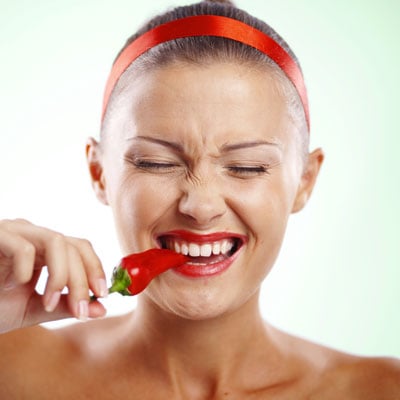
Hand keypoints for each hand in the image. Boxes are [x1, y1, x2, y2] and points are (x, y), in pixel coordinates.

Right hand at [0, 219, 106, 333]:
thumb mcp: (32, 309)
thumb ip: (65, 306)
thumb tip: (100, 308)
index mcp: (45, 250)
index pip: (81, 248)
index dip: (96, 269)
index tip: (102, 296)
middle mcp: (33, 236)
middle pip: (74, 246)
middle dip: (82, 279)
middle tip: (80, 309)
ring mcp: (13, 232)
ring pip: (56, 242)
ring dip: (62, 275)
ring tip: (49, 301)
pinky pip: (22, 245)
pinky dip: (28, 268)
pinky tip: (20, 284)